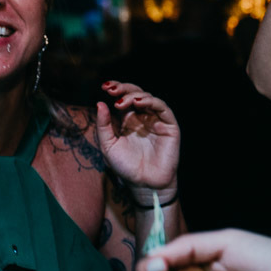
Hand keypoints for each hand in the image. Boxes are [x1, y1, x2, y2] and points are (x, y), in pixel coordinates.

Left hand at [97, 80, 180, 198]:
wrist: (144, 184)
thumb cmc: (126, 167)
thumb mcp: (108, 145)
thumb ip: (104, 126)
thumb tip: (100, 103)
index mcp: (129, 120)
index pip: (123, 98)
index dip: (116, 89)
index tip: (104, 86)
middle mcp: (143, 117)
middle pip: (136, 94)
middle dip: (124, 89)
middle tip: (112, 90)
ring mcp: (157, 121)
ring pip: (149, 98)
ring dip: (135, 95)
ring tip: (123, 101)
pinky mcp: (169, 126)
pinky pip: (163, 109)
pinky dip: (152, 102)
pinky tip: (139, 103)